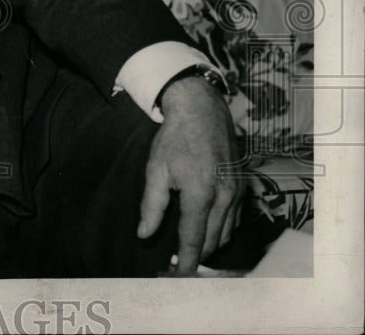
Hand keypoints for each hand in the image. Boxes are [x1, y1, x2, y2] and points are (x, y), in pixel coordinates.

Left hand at [137, 76, 241, 274]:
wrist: (201, 110)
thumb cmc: (174, 139)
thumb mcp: (156, 170)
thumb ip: (151, 206)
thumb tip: (144, 235)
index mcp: (200, 194)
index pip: (193, 238)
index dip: (186, 260)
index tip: (179, 276)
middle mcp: (224, 196)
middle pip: (213, 240)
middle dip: (198, 257)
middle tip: (181, 266)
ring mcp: (237, 192)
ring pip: (226, 232)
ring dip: (211, 245)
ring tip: (193, 253)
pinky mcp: (243, 186)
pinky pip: (235, 218)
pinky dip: (222, 230)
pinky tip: (209, 231)